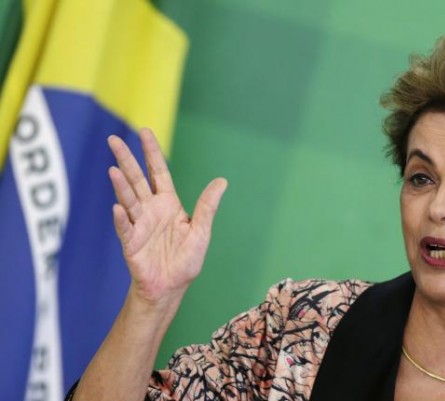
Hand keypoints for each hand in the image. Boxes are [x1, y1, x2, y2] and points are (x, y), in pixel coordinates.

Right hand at [108, 128, 226, 304]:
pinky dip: (122, 219)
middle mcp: (151, 210)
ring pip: (128, 200)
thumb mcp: (200, 231)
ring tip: (114, 170)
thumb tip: (222, 181)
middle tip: (113, 140)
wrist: (171, 287)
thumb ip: (207, 206)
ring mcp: (139, 224)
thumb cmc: (185, 260)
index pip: (158, 172)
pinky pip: (126, 228)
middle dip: (126, 160)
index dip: (152, 153)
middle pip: (137, 180)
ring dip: (121, 186)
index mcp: (168, 204)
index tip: (145, 132)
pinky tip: (118, 208)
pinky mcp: (131, 243)